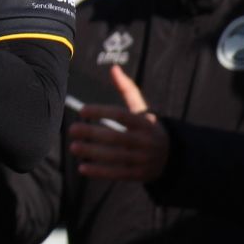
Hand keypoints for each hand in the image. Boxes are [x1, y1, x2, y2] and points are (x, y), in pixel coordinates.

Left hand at [68, 66, 168, 180]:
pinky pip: (116, 173)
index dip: (101, 112)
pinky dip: (99, 172)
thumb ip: (128, 90)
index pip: (121, 115)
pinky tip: (82, 168)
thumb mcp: (142, 109)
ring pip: (114, 157)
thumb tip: (113, 68)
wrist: (171, 157)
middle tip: (72, 129)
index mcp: (145, 123)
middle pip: (116, 137)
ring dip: (92, 153)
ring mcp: (142, 159)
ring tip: (73, 147)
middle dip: (92, 134)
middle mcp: (144, 141)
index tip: (82, 110)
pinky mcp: (138, 175)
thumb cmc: (149, 128)